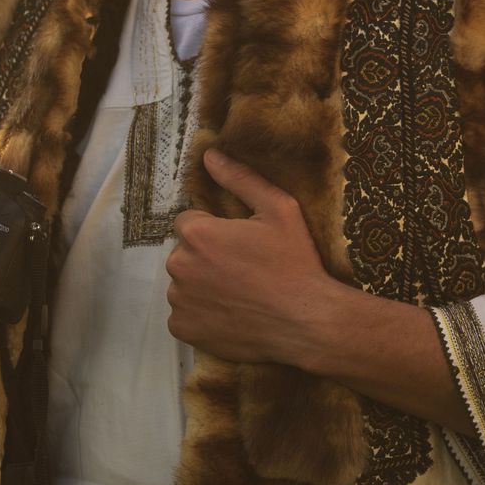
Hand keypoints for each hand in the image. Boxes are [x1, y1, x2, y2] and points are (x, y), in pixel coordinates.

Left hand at [165, 150, 337, 365]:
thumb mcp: (279, 209)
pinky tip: (230, 314)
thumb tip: (209, 156)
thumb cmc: (294, 262)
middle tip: (242, 269)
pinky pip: (184, 315)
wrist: (305, 321)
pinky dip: (200, 315)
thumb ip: (240, 178)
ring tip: (238, 294)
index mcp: (196, 233)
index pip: (189, 222)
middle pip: (185, 253)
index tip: (240, 244)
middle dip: (206, 257)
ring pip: (184, 284)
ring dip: (202, 286)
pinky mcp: (183, 329)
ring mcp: (179, 301)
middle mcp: (178, 265)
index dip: (215, 231)